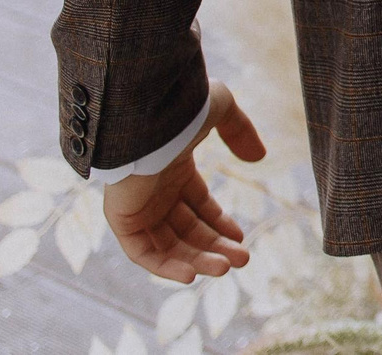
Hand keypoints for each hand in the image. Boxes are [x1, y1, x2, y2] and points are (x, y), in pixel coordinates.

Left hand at [104, 81, 265, 282]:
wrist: (143, 112)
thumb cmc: (181, 106)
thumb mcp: (220, 111)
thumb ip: (240, 131)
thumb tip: (259, 157)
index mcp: (173, 168)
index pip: (197, 205)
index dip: (219, 223)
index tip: (240, 238)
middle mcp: (154, 190)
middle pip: (186, 228)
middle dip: (214, 246)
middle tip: (242, 260)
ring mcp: (137, 205)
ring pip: (167, 244)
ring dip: (195, 260)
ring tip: (226, 269)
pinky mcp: (122, 218)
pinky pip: (142, 252)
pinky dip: (165, 266)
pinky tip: (192, 274)